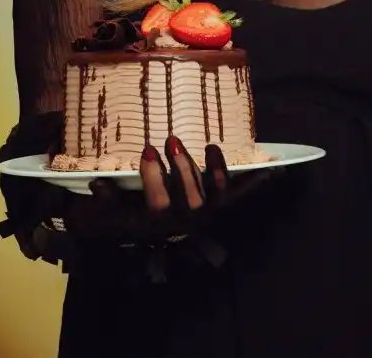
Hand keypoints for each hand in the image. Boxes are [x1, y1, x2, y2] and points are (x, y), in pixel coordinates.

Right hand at [59, 139, 271, 246]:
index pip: (158, 205)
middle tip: (172, 139)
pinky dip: (255, 183)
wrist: (130, 231)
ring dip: (213, 172)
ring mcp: (202, 216)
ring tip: (209, 146)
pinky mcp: (217, 207)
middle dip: (182, 170)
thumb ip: (104, 199)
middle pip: (189, 202)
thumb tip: (97, 183)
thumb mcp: (102, 210)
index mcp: (153, 224)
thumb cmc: (113, 215)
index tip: (147, 150)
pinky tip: (274, 168)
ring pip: (214, 199)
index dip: (155, 179)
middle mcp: (181, 224)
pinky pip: (236, 196)